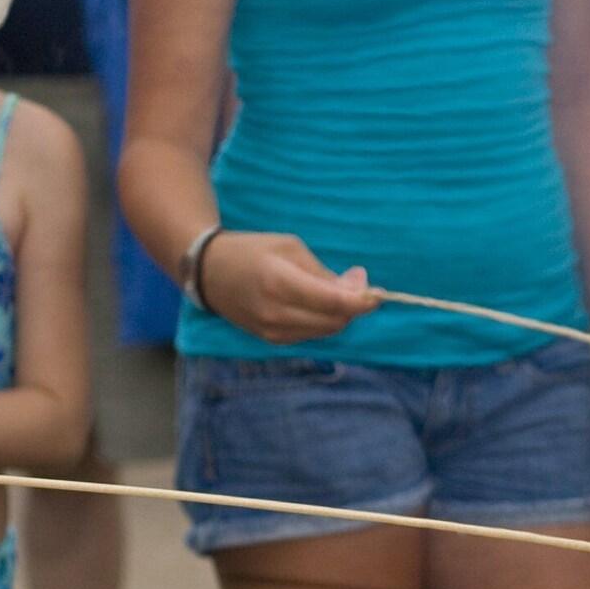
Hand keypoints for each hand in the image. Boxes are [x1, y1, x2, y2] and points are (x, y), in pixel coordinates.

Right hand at [199, 231, 376, 344]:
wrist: (210, 273)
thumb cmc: (252, 250)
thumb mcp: (291, 247)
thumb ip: (324, 272)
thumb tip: (358, 289)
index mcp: (280, 282)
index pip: (333, 303)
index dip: (362, 301)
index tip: (379, 292)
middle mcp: (276, 313)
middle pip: (334, 321)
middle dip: (354, 305)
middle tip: (356, 280)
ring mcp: (272, 331)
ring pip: (326, 331)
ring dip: (341, 313)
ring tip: (338, 288)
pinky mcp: (272, 340)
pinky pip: (311, 335)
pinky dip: (324, 320)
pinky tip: (320, 302)